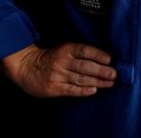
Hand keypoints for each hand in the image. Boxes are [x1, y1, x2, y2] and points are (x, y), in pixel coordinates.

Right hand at [0, 42, 116, 97]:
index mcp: (65, 49)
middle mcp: (62, 61)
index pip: (84, 50)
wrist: (25, 67)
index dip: (98, 54)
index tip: (110, 59)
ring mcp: (58, 75)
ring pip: (81, 79)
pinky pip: (71, 90)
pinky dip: (83, 91)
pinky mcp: (54, 88)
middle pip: (85, 66)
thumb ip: (78, 52)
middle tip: (114, 74)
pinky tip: (93, 91)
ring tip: (110, 83)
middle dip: (102, 70)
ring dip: (97, 82)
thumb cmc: (49, 57)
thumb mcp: (62, 49)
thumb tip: (102, 58)